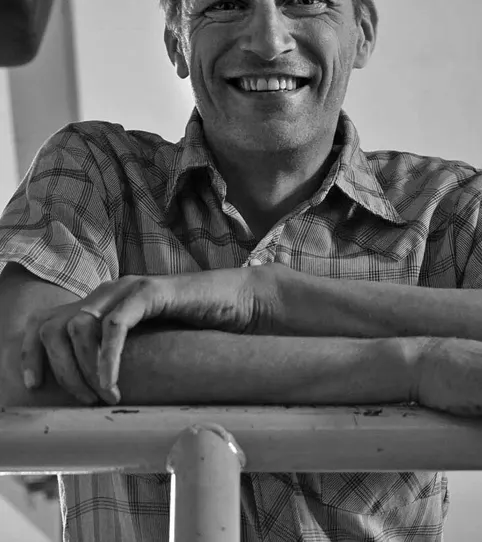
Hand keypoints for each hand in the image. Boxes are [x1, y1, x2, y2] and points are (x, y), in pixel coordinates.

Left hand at [21, 268, 266, 404]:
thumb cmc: (199, 329)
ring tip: (103, 396)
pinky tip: (113, 385)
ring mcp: (130, 287)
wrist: (242, 304)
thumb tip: (95, 396)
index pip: (48, 321)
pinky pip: (115, 325)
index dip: (32, 352)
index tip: (34, 385)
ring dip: (83, 368)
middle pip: (56, 327)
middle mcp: (111, 290)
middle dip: (61, 370)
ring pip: (80, 326)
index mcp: (104, 302)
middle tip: (83, 401)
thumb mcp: (151, 346)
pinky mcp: (152, 291)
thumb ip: (125, 355)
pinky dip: (108, 359)